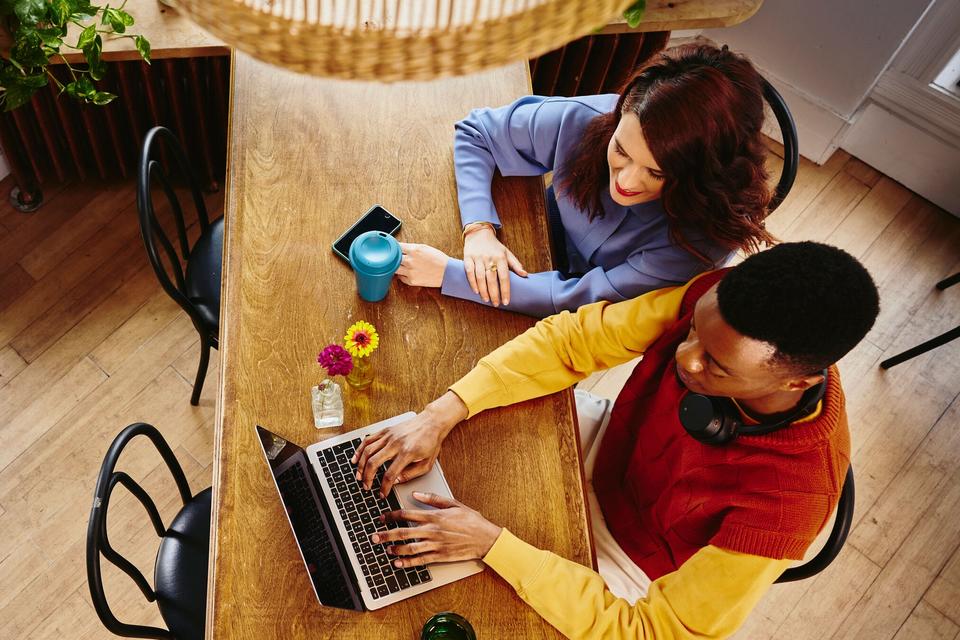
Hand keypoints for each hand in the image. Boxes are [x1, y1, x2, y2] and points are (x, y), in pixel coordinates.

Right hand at [352, 391, 467, 497]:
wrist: (432, 422)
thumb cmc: (431, 442)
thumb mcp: (427, 464)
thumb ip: (410, 475)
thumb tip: (395, 481)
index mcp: (407, 453)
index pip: (390, 474)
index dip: (384, 487)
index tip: (382, 494)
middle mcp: (395, 443)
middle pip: (374, 462)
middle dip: (367, 477)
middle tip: (366, 486)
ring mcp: (389, 435)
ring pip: (368, 451)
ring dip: (361, 465)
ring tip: (359, 476)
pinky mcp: (385, 430)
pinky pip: (368, 440)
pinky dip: (359, 450)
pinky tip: (355, 458)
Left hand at [371, 492, 501, 566]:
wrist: (485, 538)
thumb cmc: (471, 520)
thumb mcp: (453, 503)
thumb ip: (433, 498)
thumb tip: (416, 493)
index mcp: (434, 516)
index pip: (407, 514)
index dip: (392, 516)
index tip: (383, 517)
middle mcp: (432, 530)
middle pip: (404, 532)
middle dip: (386, 534)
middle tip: (374, 537)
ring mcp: (436, 545)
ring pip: (410, 548)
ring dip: (395, 549)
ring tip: (385, 549)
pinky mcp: (440, 556)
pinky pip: (420, 560)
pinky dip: (408, 563)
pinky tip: (398, 563)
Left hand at [396, 243, 448, 287]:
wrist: (447, 272)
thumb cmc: (438, 259)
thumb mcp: (424, 247)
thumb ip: (411, 247)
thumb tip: (400, 248)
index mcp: (414, 250)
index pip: (397, 246)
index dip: (394, 247)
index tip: (393, 248)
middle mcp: (410, 261)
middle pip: (393, 258)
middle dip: (394, 257)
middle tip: (396, 258)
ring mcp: (410, 272)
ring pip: (394, 269)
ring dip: (397, 267)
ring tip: (402, 265)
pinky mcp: (411, 281)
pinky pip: (401, 278)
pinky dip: (402, 275)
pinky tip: (408, 272)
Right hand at [462, 227, 527, 306]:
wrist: (479, 233)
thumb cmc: (495, 246)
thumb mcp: (507, 253)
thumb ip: (515, 264)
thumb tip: (525, 274)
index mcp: (500, 257)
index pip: (504, 277)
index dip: (505, 290)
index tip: (506, 301)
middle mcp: (489, 258)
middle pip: (492, 279)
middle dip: (494, 293)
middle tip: (496, 304)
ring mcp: (478, 258)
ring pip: (481, 277)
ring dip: (484, 290)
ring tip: (487, 300)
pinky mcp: (468, 258)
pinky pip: (470, 272)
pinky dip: (473, 283)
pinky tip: (476, 291)